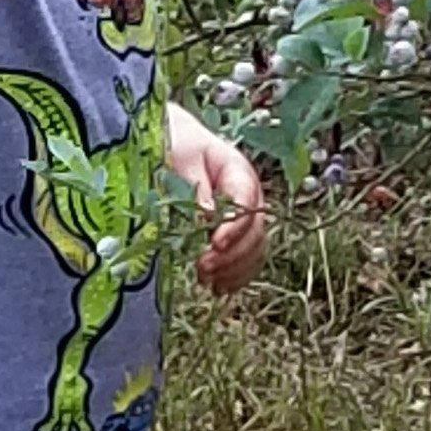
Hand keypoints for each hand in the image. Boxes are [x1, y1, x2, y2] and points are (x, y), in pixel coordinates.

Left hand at [165, 105, 268, 295]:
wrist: (175, 142)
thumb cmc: (175, 143)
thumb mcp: (180, 156)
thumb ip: (195, 184)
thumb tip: (207, 215)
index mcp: (238, 171)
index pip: (247, 202)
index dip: (235, 227)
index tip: (215, 244)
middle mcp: (249, 196)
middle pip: (255, 231)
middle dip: (232, 254)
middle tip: (202, 268)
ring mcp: (245, 216)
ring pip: (255, 249)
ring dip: (235, 270)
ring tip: (207, 281)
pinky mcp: (235, 233)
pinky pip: (247, 259)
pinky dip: (236, 276)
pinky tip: (218, 288)